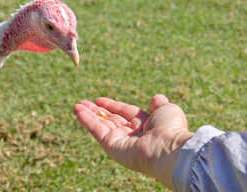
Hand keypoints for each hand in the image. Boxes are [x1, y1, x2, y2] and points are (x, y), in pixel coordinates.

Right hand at [73, 94, 193, 189]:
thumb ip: (159, 103)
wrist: (169, 148)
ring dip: (87, 115)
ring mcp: (120, 141)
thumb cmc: (170, 128)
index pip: (124, 112)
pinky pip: (97, 130)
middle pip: (110, 119)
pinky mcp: (111, 146)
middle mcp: (131, 133)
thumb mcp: (167, 110)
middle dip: (96, 111)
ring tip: (75, 106)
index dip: (111, 106)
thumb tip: (156, 98)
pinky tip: (78, 111)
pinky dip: (86, 121)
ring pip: (100, 125)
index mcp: (145, 124)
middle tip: (82, 103)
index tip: (99, 100)